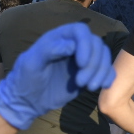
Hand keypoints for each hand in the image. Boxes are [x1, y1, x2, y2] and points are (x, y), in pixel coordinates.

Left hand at [0, 23, 114, 129]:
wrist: (27, 102)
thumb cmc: (25, 80)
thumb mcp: (31, 64)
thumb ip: (48, 50)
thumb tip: (71, 45)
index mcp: (58, 38)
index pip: (80, 31)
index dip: (85, 44)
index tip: (81, 64)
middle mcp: (73, 46)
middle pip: (96, 44)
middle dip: (93, 64)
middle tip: (81, 83)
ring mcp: (81, 61)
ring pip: (103, 56)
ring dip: (101, 71)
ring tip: (89, 88)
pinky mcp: (87, 75)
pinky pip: (106, 70)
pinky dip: (108, 77)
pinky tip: (99, 87)